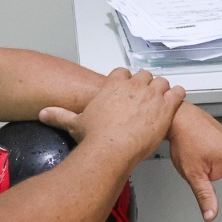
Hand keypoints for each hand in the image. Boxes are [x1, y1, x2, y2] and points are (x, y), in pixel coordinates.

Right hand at [38, 68, 183, 166]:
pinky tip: (175, 102)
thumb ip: (60, 115)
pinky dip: (177, 96)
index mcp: (113, 84)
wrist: (111, 149)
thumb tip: (43, 113)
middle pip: (144, 75)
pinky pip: (177, 93)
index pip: (123, 72)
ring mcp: (151, 94)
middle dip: (145, 85)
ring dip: (162, 90)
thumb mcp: (75, 123)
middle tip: (145, 98)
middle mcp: (133, 85)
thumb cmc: (95, 137)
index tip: (127, 90)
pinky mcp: (166, 106)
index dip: (126, 81)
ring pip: (162, 82)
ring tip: (161, 101)